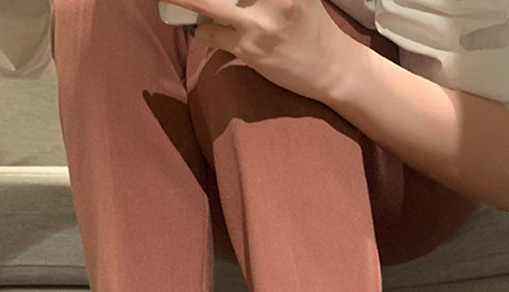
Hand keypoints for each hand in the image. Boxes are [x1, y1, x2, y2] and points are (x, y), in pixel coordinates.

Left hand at [169, 0, 346, 101]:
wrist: (332, 67)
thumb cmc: (312, 24)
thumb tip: (224, 0)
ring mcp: (259, 21)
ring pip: (206, 3)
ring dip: (187, 2)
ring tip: (176, 3)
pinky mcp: (250, 48)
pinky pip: (210, 34)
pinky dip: (202, 32)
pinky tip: (205, 31)